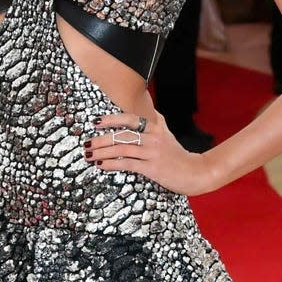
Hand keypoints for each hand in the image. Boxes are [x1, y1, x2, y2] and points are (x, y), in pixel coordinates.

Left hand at [86, 111, 217, 196]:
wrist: (196, 172)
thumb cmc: (177, 154)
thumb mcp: (167, 134)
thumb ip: (156, 122)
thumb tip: (147, 109)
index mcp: (155, 128)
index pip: (130, 119)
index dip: (111, 119)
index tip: (95, 122)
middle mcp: (153, 137)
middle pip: (122, 135)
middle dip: (101, 139)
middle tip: (86, 143)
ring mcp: (152, 153)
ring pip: (122, 149)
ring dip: (102, 152)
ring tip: (89, 155)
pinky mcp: (153, 168)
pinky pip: (127, 164)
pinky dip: (112, 164)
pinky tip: (101, 166)